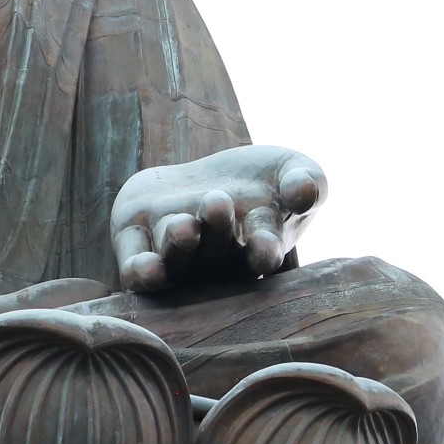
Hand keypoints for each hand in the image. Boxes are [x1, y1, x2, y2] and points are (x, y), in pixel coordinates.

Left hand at [109, 145, 326, 293]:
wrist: (206, 175)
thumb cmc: (261, 179)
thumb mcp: (291, 170)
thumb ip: (307, 181)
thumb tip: (305, 191)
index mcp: (258, 249)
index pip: (263, 255)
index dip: (263, 251)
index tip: (265, 244)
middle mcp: (217, 262)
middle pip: (216, 255)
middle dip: (217, 231)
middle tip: (218, 203)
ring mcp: (177, 258)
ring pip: (177, 260)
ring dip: (180, 247)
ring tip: (185, 226)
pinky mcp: (137, 248)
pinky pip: (136, 270)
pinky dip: (141, 272)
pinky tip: (146, 269)